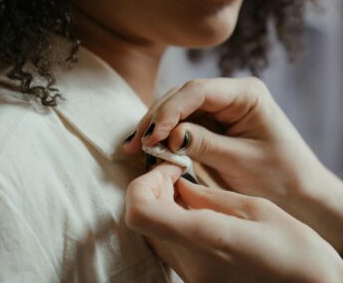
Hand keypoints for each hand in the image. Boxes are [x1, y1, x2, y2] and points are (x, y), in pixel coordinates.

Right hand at [123, 78, 342, 251]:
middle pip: (183, 96)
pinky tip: (151, 145)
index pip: (198, 91)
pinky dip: (165, 134)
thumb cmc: (280, 176)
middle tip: (136, 143)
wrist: (297, 191)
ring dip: (156, 126)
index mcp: (246, 93)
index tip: (151, 135)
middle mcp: (230, 93)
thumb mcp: (240, 161)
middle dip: (157, 118)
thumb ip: (204, 144)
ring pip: (178, 107)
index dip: (170, 110)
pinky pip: (182, 122)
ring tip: (137, 146)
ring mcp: (220, 107)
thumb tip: (168, 136)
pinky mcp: (212, 121)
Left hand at [125, 163, 342, 282]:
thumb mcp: (256, 210)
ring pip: (152, 231)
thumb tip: (179, 185)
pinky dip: (170, 220)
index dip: (144, 183)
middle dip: (151, 187)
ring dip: (159, 203)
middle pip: (141, 220)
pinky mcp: (196, 281)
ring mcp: (191, 277)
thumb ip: (209, 197)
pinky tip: (194, 209)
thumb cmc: (298, 254)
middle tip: (176, 173)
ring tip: (186, 189)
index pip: (140, 211)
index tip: (169, 167)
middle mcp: (190, 263)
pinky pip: (168, 244)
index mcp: (206, 238)